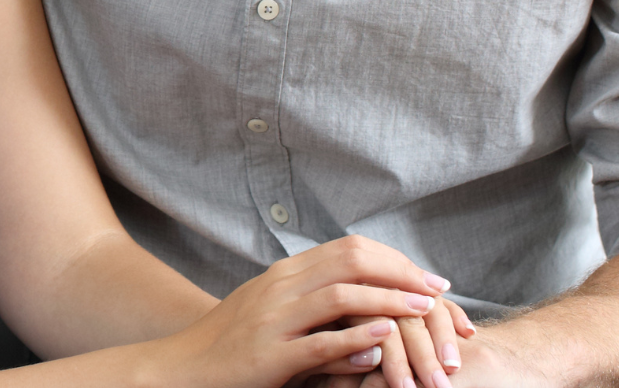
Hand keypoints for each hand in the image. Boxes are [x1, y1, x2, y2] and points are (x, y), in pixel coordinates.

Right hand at [148, 236, 442, 387]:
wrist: (180, 369)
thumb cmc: (231, 346)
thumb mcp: (273, 312)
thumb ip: (313, 302)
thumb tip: (364, 301)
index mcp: (286, 274)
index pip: (351, 249)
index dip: (395, 260)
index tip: (429, 278)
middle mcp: (281, 288)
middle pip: (351, 262)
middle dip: (402, 274)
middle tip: (438, 291)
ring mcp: (273, 320)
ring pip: (340, 297)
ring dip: (389, 301)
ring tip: (423, 311)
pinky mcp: (268, 356)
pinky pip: (319, 344)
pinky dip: (354, 340)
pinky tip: (382, 341)